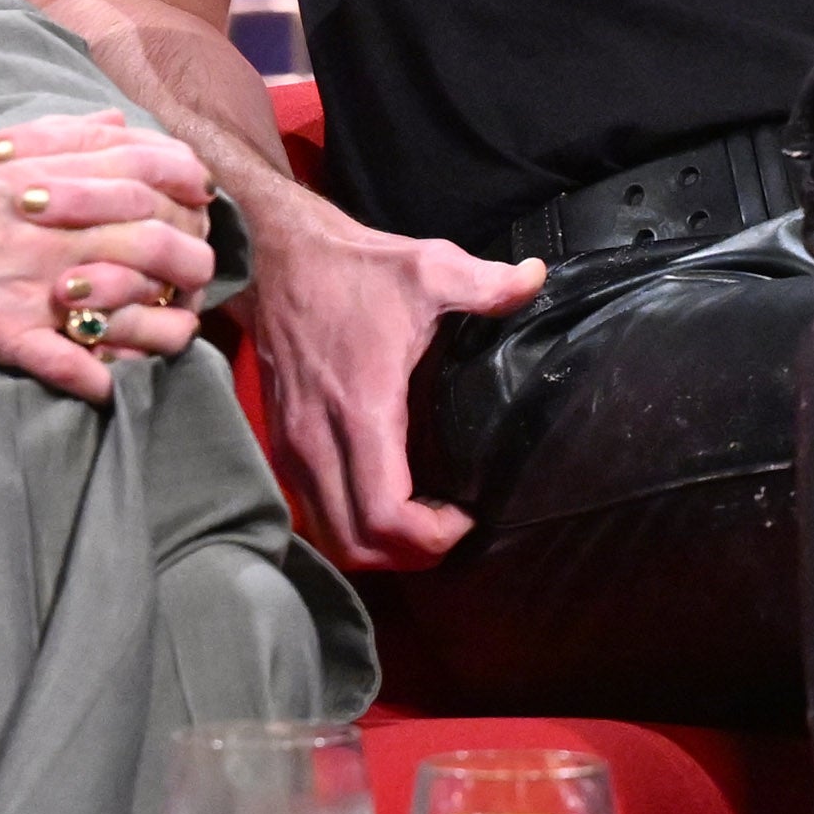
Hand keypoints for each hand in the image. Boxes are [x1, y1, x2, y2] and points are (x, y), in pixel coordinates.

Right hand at [0, 109, 222, 403]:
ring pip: (125, 303)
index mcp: (44, 176)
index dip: (187, 184)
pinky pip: (64, 362)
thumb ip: (58, 135)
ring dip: (164, 324)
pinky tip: (110, 387)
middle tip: (199, 271)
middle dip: (192, 257)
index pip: (145, 170)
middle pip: (152, 237)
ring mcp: (25, 280)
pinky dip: (96, 379)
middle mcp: (45, 226)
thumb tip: (117, 121)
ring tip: (176, 332)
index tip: (203, 198)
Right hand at [236, 192, 547, 570]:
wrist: (276, 258)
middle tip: (450, 529)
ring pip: (330, 537)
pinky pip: (315, 512)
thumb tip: (537, 279)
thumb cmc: (353, 268)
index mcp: (361, 410)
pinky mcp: (282, 444)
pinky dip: (352, 524)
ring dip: (378, 546)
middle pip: (356, 545)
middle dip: (409, 555)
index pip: (385, 517)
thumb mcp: (428, 267)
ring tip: (423, 523)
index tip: (466, 516)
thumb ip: (488, 283)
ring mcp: (293, 448)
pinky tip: (387, 501)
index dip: (431, 538)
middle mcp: (318, 441)